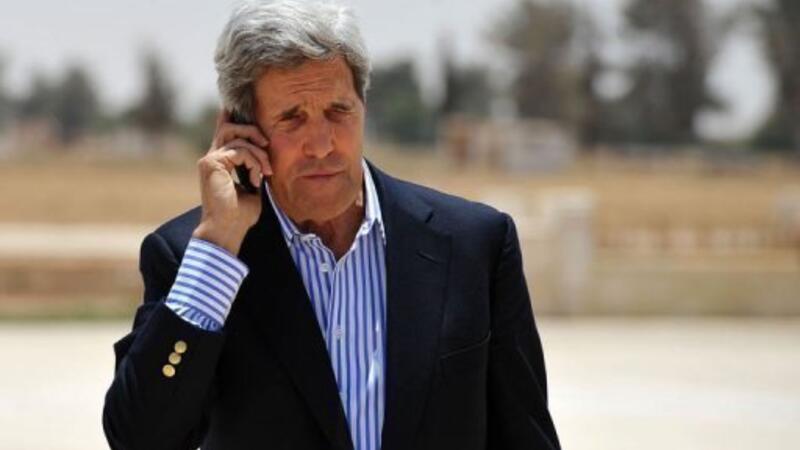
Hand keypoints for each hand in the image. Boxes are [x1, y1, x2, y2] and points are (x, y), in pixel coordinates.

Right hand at [192, 109, 272, 254]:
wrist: (228, 230)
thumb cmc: (241, 215)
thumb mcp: (253, 186)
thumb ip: (255, 168)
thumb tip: (265, 156)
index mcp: (220, 162)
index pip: (224, 131)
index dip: (230, 116)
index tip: (234, 105)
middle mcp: (212, 157)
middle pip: (230, 127)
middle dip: (253, 131)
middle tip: (267, 145)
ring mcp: (209, 159)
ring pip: (238, 137)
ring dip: (259, 153)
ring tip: (266, 172)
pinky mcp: (211, 163)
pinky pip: (240, 150)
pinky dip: (254, 162)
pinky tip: (257, 178)